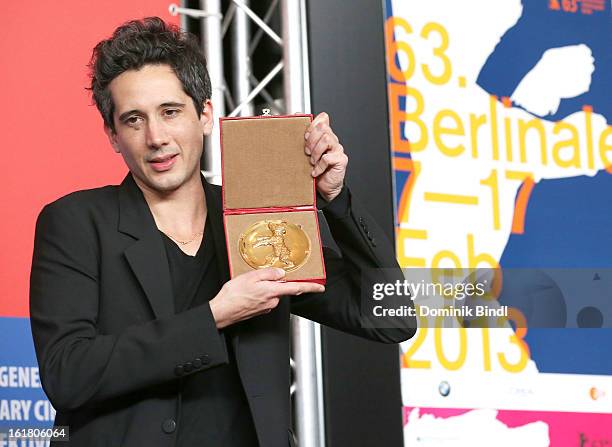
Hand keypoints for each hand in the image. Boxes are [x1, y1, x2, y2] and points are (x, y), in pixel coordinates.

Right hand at [209, 268, 324, 328]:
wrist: (222, 312)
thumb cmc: (233, 296)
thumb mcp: (250, 277)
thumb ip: (268, 273)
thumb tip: (280, 273)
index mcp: (272, 291)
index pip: (296, 289)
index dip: (310, 288)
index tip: (320, 288)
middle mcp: (272, 302)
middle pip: (281, 288)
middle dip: (273, 282)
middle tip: (258, 278)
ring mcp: (266, 307)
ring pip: (272, 293)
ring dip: (265, 288)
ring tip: (248, 285)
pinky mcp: (260, 311)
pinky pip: (265, 299)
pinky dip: (259, 294)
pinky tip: (248, 292)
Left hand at [305, 112, 347, 201]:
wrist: (325, 187)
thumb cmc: (315, 169)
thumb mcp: (306, 152)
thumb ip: (304, 136)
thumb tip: (296, 116)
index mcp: (324, 136)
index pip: (323, 119)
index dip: (312, 125)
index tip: (305, 136)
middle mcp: (332, 140)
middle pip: (323, 128)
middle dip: (311, 139)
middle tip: (307, 151)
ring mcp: (338, 150)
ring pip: (326, 140)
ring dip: (315, 152)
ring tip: (311, 161)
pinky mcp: (340, 160)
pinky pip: (328, 158)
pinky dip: (319, 166)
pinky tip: (315, 171)